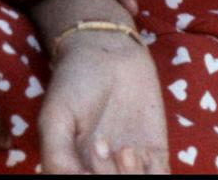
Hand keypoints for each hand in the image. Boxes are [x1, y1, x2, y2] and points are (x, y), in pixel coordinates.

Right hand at [38, 30, 168, 173]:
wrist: (107, 50)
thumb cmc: (74, 82)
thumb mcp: (55, 118)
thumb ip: (57, 158)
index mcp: (74, 170)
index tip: (88, 164)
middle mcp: (102, 172)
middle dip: (108, 177)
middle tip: (100, 144)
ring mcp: (129, 168)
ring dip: (132, 178)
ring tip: (125, 150)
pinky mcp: (154, 154)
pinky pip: (162, 179)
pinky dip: (154, 174)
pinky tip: (142, 150)